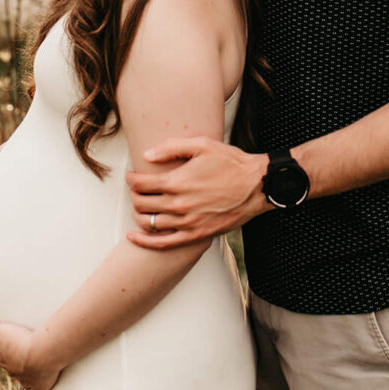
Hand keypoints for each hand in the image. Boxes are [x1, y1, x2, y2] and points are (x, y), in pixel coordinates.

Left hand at [0, 318, 60, 389]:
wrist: (42, 353)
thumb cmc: (22, 340)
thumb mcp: (3, 329)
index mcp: (2, 359)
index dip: (3, 350)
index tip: (9, 343)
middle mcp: (12, 371)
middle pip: (10, 367)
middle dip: (15, 361)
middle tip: (23, 351)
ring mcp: (26, 380)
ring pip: (21, 380)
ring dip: (23, 376)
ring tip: (27, 370)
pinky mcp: (40, 386)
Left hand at [126, 136, 270, 248]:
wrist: (257, 186)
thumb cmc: (232, 164)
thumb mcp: (202, 145)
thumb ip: (172, 148)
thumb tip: (147, 155)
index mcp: (177, 181)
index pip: (141, 183)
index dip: (131, 179)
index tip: (132, 176)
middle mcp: (178, 204)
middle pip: (141, 203)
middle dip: (134, 195)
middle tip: (137, 189)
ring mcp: (186, 222)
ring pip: (148, 223)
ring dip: (138, 214)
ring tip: (140, 206)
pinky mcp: (195, 235)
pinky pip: (162, 244)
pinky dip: (144, 241)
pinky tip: (134, 237)